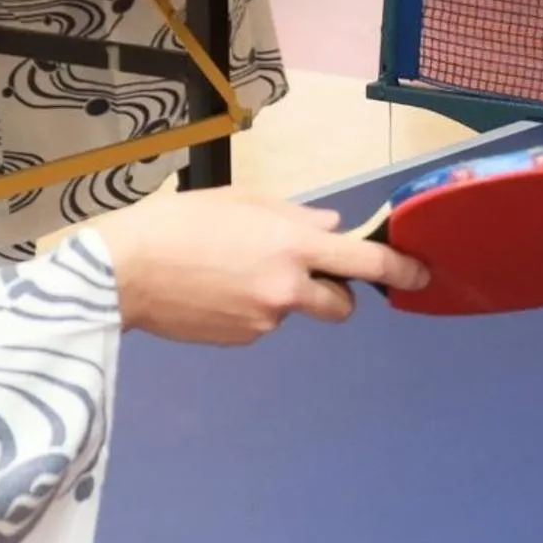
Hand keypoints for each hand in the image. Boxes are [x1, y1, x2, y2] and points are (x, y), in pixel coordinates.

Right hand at [88, 186, 428, 346]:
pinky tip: (215, 291)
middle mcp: (286, 289)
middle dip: (334, 293)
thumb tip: (328, 227)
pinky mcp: (241, 340)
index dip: (399, 270)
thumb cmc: (178, 223)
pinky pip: (261, 323)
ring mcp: (264, 321)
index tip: (419, 274)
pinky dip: (250, 309)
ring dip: (281, 296)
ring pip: (293, 311)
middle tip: (305, 273)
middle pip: (340, 306)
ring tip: (233, 273)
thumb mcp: (241, 202)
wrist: (123, 273)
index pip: (364, 263)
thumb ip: (292, 216)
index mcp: (292, 246)